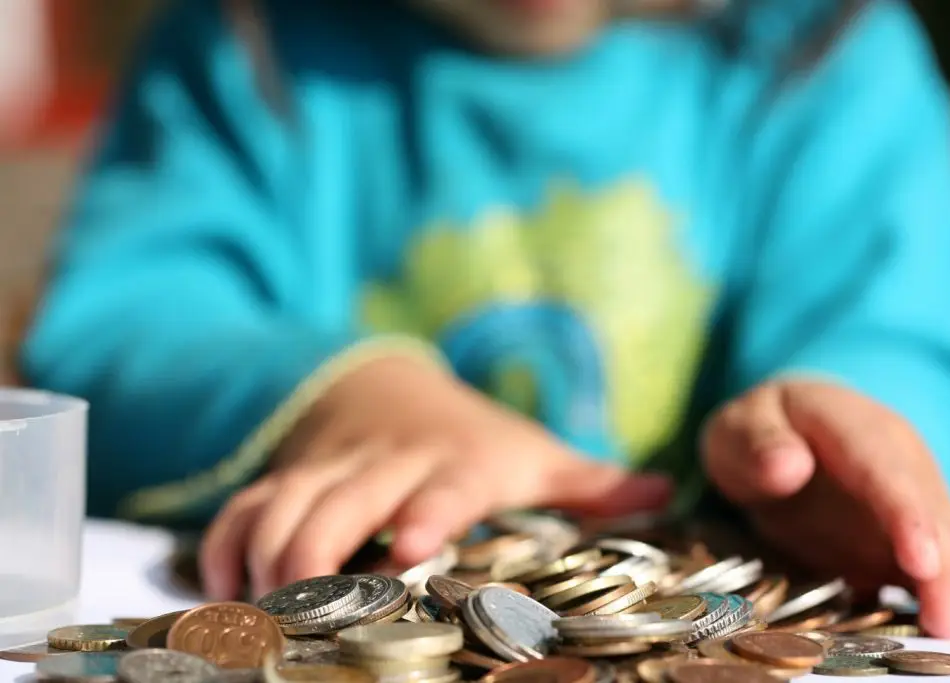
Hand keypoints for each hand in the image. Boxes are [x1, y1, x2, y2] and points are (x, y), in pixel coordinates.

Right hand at [201, 354, 672, 599]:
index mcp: (455, 464)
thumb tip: (666, 494)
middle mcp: (386, 465)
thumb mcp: (532, 454)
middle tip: (302, 613)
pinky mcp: (288, 477)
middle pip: (340, 505)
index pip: (443, 486)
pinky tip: (224, 592)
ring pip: (281, 507)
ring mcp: (330, 469)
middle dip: (316, 555)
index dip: (427, 512)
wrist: (390, 391)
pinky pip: (242, 507)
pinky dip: (226, 547)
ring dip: (264, 559)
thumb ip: (590, 483)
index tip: (413, 547)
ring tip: (257, 615)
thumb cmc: (474, 439)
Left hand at [701, 380, 949, 638]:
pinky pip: (944, 559)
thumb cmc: (756, 429)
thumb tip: (786, 466)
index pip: (883, 469)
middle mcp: (898, 458)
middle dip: (945, 568)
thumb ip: (759, 444)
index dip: (905, 515)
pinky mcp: (912, 532)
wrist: (778, 432)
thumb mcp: (739, 427)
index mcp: (853, 425)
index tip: (922, 561)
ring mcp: (911, 495)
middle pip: (928, 512)